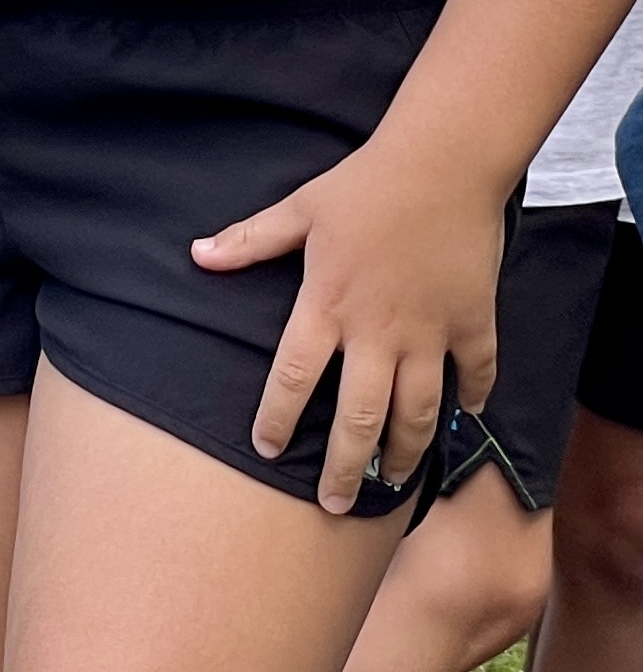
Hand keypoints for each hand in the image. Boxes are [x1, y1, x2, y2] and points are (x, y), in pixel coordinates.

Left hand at [196, 132, 504, 509]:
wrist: (442, 165)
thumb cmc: (362, 186)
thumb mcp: (297, 210)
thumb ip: (249, 241)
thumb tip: (196, 254)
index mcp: (327, 306)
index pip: (293, 378)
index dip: (277, 419)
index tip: (267, 452)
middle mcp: (378, 332)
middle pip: (359, 418)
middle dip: (347, 469)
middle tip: (336, 505)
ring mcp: (431, 333)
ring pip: (418, 413)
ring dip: (405, 453)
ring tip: (393, 486)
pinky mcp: (475, 325)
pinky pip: (476, 377)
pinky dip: (471, 402)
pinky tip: (462, 421)